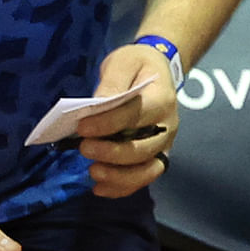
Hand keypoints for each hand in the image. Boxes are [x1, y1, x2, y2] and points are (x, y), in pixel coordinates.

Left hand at [75, 41, 180, 198]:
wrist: (157, 70)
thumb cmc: (137, 65)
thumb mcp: (123, 62)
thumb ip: (112, 82)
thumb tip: (97, 105)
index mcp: (162, 99)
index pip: (135, 116)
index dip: (107, 124)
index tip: (81, 127)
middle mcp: (168, 126)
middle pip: (142, 148)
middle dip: (111, 153)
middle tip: (83, 148)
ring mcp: (165, 144)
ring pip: (147, 170)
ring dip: (119, 176)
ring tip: (93, 173)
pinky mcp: (157, 156)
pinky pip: (144, 178)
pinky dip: (123, 187)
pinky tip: (100, 188)